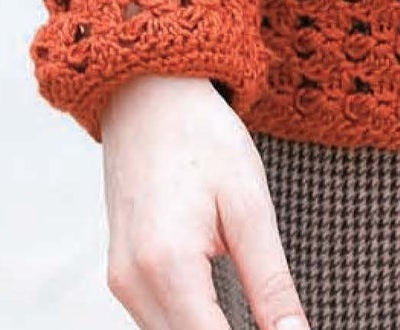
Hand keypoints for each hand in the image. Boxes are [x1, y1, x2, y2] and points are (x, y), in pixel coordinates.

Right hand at [100, 74, 308, 329]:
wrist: (149, 92)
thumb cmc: (204, 138)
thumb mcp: (250, 204)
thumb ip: (270, 281)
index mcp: (168, 265)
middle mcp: (133, 283)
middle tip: (278, 322)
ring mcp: (121, 281)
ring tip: (253, 316)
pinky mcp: (121, 274)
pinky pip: (155, 320)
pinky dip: (189, 323)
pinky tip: (220, 313)